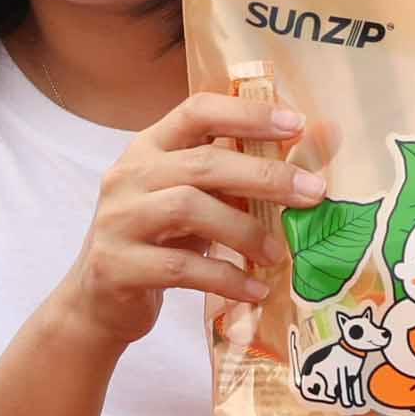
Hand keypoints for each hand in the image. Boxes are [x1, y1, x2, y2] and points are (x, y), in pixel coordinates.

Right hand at [59, 88, 315, 352]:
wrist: (97, 304)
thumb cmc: (157, 244)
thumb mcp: (193, 202)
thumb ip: (237, 176)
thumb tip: (317, 148)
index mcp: (148, 148)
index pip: (197, 111)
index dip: (247, 113)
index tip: (296, 123)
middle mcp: (128, 176)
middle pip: (203, 163)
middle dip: (264, 175)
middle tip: (312, 193)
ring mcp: (118, 220)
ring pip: (189, 209)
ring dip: (245, 231)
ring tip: (279, 254)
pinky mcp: (116, 266)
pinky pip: (181, 269)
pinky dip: (226, 278)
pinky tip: (254, 290)